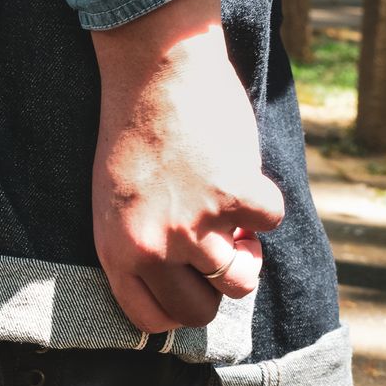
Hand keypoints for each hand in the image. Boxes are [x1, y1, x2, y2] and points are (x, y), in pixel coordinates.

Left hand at [91, 0, 284, 332]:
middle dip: (218, 285)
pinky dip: (266, 201)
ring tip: (236, 219)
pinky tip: (244, 174)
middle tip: (223, 248)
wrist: (153, 65)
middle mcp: (153, 247)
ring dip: (248, 251)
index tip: (194, 286)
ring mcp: (194, 224)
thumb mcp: (115, 199)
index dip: (180, 307)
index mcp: (116, 251)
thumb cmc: (132, 127)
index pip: (151, 321)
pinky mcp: (234, 194)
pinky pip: (270, 223)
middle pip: (201, 311)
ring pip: (241, 279)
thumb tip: (187, 284)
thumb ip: (141, 244)